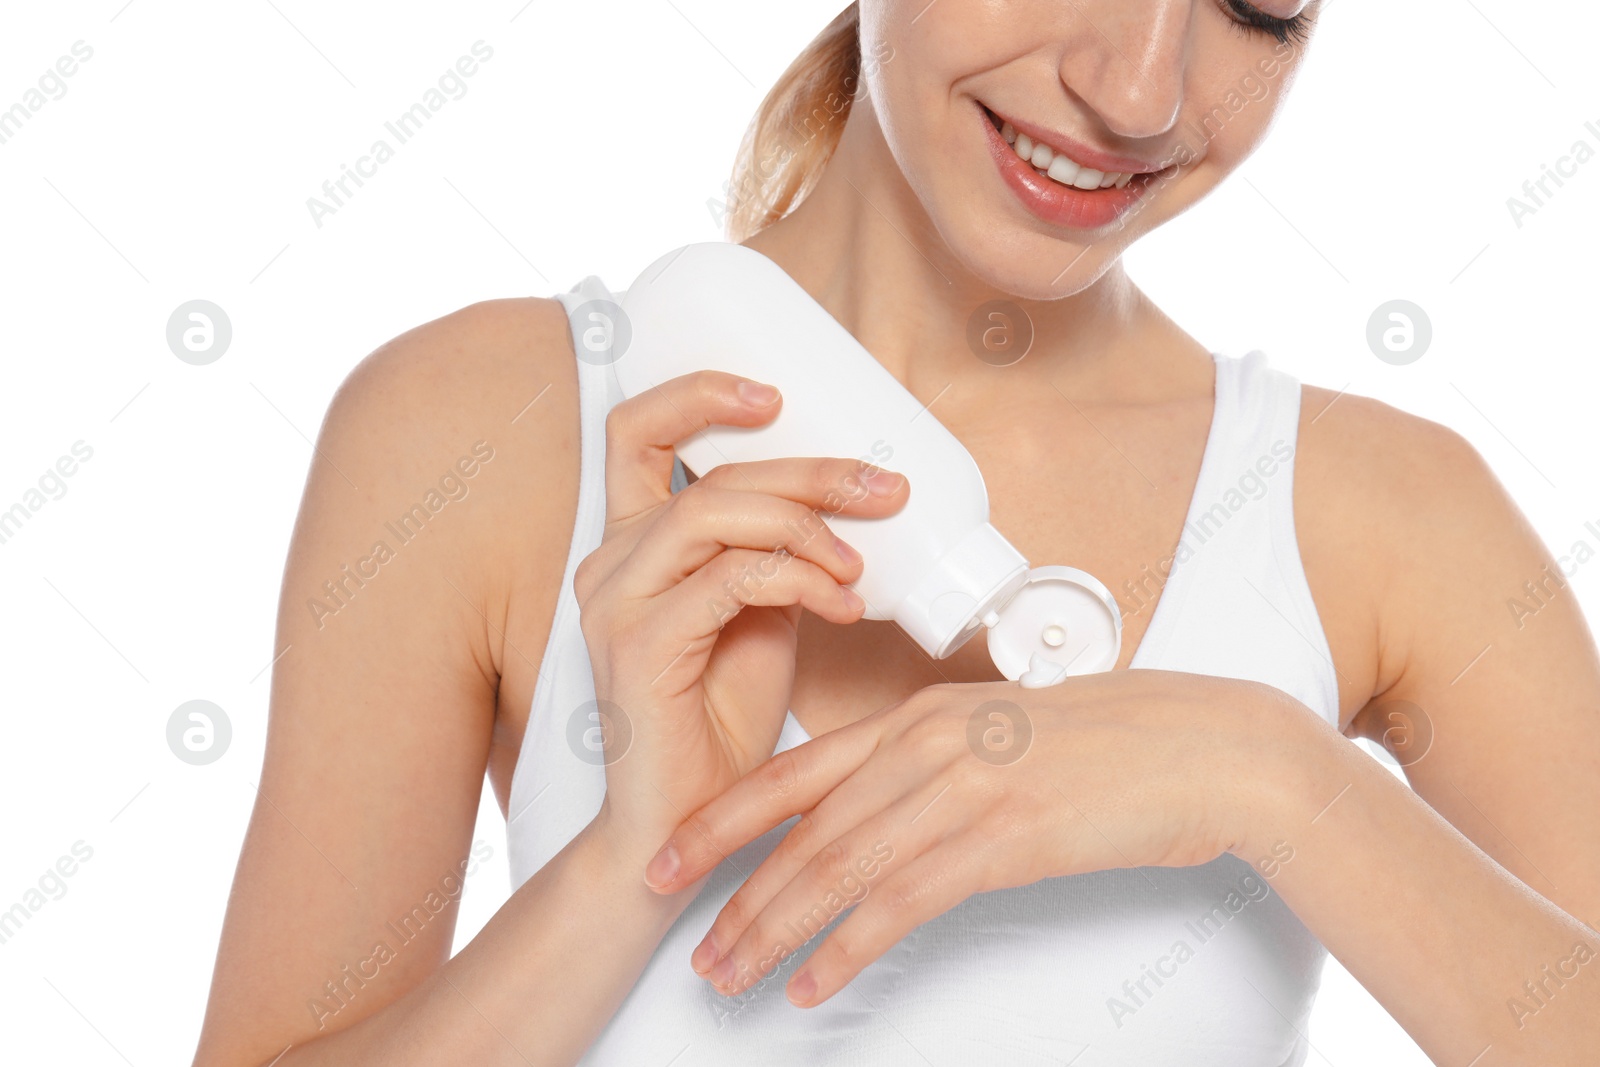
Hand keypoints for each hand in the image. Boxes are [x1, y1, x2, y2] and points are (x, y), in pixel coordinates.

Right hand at [574, 370, 907, 860]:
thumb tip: (844, 502)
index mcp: (632, 543)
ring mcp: (616, 601)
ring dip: (806, 525)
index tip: (776, 395)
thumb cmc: (722, 716)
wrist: (688, 821)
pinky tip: (841, 605)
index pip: (636, 432)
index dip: (699, 394)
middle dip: (809, 471)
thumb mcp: (760, 611)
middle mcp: (610, 561)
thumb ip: (776, 551)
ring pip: (716, 512)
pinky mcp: (639, 645)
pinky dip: (799, 580)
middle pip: (708, 472)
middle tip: (881, 490)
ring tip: (858, 564)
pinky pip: (731, 579)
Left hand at [643, 669, 1297, 1004]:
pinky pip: (901, 906)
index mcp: (919, 716)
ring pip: (837, 872)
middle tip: (690, 943)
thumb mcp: (1005, 731)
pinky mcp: (1003, 841)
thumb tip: (886, 805)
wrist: (1208, 748)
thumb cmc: (1116, 741)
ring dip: (773, 931)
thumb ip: (936, 761)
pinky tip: (812, 983)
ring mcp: (962, 791)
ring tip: (730, 976)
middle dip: (734, 894)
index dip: (724, 820)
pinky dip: (845, 951)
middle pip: (802, 833)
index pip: (794, 773)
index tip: (673, 855)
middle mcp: (925, 747)